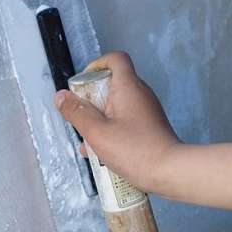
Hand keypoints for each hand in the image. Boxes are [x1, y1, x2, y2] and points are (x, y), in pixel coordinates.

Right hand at [54, 51, 180, 194]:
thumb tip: (61, 96)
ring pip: (117, 105)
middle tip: (82, 117)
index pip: (115, 59)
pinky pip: (126, 119)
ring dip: (100, 118)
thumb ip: (77, 113)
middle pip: (112, 83)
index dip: (97, 65)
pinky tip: (102, 153)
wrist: (171, 172)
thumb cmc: (135, 150)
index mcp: (128, 87)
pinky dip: (112, 129)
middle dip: (92, 99)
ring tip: (89, 141)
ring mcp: (147, 110)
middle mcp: (140, 93)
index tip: (83, 83)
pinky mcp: (150, 126)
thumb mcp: (97, 132)